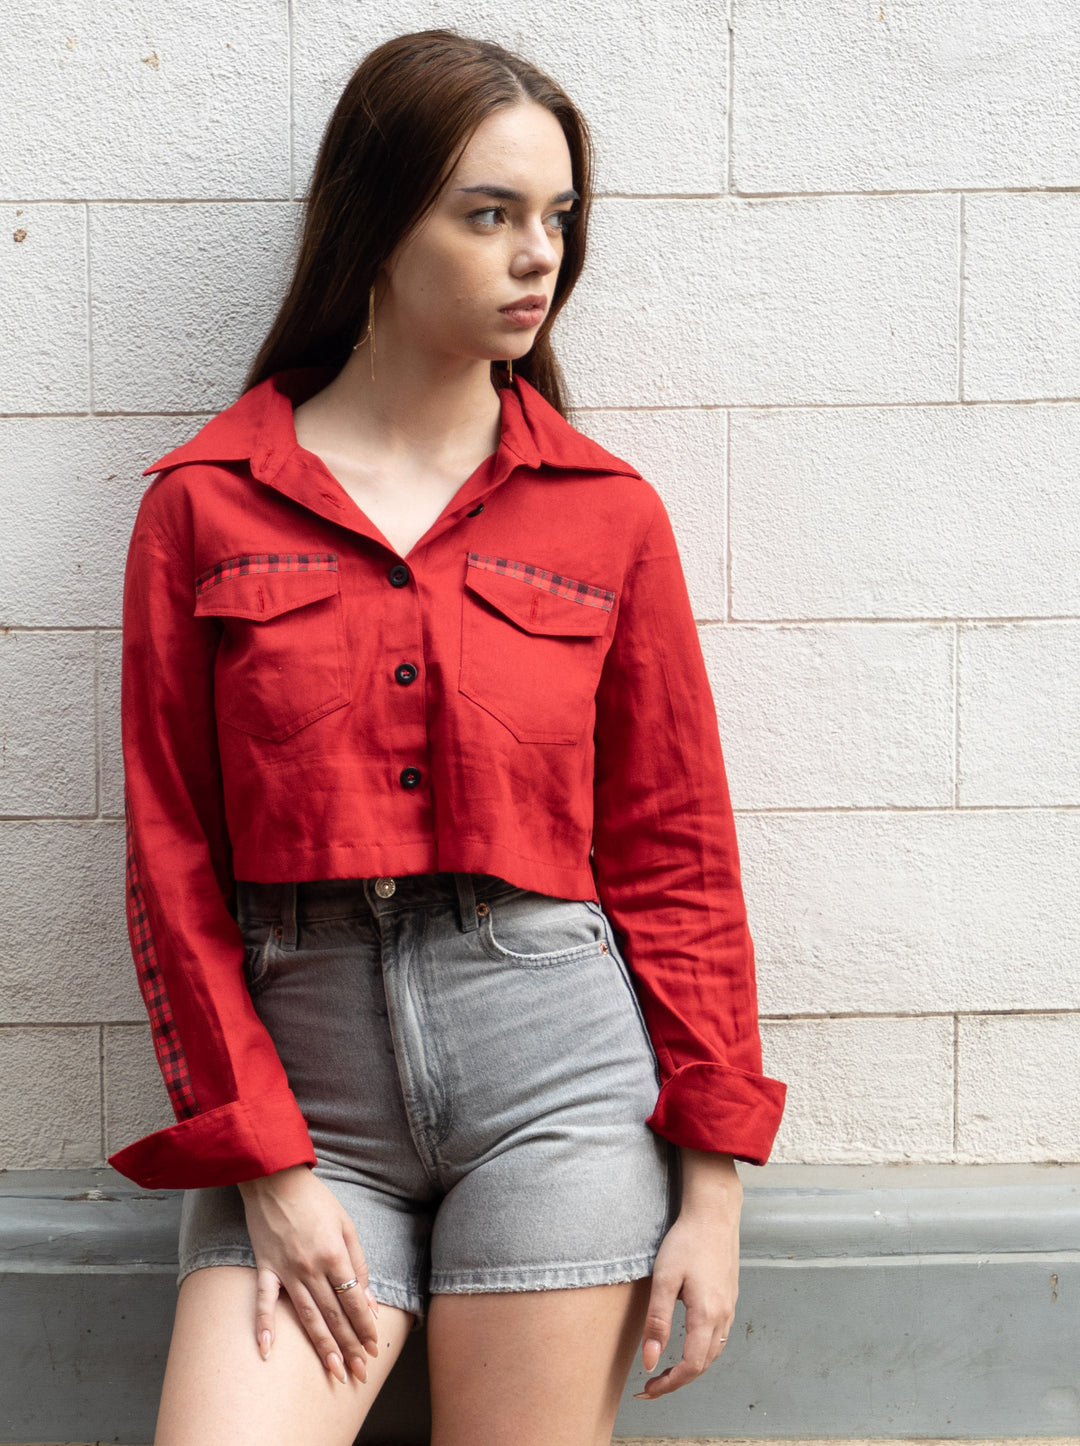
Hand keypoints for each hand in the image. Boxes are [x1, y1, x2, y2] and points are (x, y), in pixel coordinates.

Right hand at [237, 1163, 380, 1384]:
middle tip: (359, 1373)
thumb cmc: (316, 1200)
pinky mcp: (264, 1268)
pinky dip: (264, 1327)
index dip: (365, 1326)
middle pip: (333, 1315)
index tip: (373, 1349)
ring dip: (322, 1347)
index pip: (354, 1300)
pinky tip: (266, 1352)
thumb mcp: (346, 1225)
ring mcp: (286, 1270)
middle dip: (349, 1346)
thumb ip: (358, 1263)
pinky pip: (263, 1302)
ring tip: (333, 1372)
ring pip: (307, 1317)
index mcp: (335, 1254)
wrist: (275, 1178)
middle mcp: (311, 1267)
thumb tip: (368, 1300)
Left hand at [633, 1153, 740, 1399]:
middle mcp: (723, 1316)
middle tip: (650, 1385)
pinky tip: (686, 1343)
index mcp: (707, 1315)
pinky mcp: (730, 1297)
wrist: (714, 1213)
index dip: (668, 1385)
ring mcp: (730, 1307)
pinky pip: (719, 1336)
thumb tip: (649, 1361)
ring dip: (691, 1367)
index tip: (646, 1390)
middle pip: (704, 1365)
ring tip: (666, 1370)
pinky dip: (702, 1350)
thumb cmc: (686, 1241)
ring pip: (714, 1352)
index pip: (690, 1367)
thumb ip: (657, 1322)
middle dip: (677, 1381)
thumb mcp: (664, 1279)